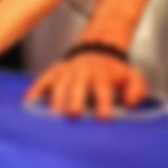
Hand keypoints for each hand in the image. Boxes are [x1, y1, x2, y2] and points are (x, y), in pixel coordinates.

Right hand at [26, 51, 147, 118]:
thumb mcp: (133, 77)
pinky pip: (43, 80)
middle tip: (73, 115)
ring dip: (56, 99)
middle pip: (77, 87)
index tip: (103, 117)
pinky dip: (36, 91)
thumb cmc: (114, 71)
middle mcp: (83, 73)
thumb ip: (137, 90)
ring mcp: (67, 71)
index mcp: (102, 75)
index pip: (103, 90)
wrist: (99, 50)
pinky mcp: (55, 71)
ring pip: (59, 84)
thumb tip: (129, 104)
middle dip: (75, 100)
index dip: (104, 104)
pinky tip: (30, 103)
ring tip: (53, 115)